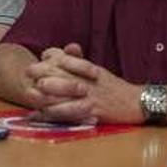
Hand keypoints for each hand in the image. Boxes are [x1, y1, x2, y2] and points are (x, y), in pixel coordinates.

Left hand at [26, 43, 142, 124]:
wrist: (137, 103)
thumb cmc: (115, 89)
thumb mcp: (97, 71)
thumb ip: (78, 61)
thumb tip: (59, 51)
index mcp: (88, 68)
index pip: (67, 57)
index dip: (51, 56)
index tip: (40, 59)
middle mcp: (88, 80)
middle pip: (64, 71)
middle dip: (44, 71)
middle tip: (29, 72)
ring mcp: (91, 95)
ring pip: (66, 91)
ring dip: (48, 92)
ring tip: (32, 93)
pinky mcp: (94, 111)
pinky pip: (73, 112)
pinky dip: (58, 113)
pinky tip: (45, 114)